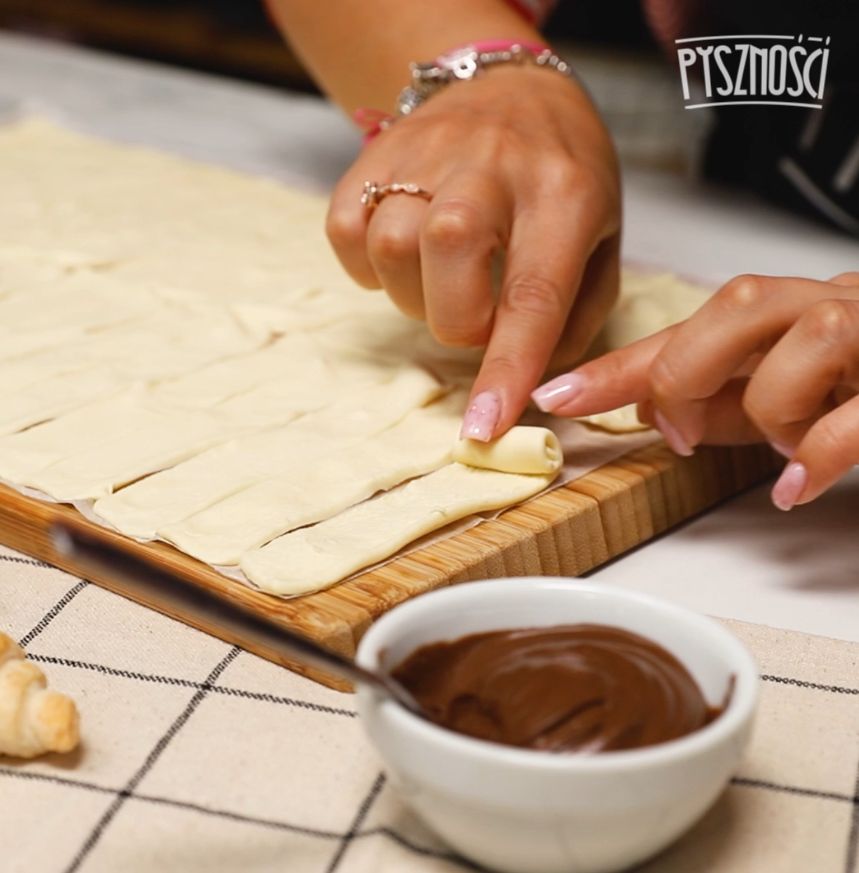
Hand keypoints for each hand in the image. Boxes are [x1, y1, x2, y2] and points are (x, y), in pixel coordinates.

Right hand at [326, 64, 620, 440]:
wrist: (509, 86)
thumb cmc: (563, 175)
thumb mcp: (602, 238)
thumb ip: (576, 314)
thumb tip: (534, 383)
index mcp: (563, 193)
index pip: (532, 294)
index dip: (505, 368)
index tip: (483, 427)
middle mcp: (492, 165)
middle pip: (445, 255)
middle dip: (455, 320)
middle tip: (474, 314)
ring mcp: (427, 152)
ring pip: (390, 246)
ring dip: (411, 295)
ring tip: (441, 281)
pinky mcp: (375, 153)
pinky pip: (345, 229)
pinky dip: (366, 265)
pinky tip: (403, 258)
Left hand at [531, 272, 858, 510]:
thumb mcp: (778, 394)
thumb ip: (719, 397)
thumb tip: (647, 409)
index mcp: (787, 313)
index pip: (684, 329)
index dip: (615, 363)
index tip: (554, 394)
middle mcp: (832, 307)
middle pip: (739, 303)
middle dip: (689, 370)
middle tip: (682, 427)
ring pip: (809, 339)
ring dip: (771, 407)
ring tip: (776, 446)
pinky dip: (819, 452)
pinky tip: (796, 483)